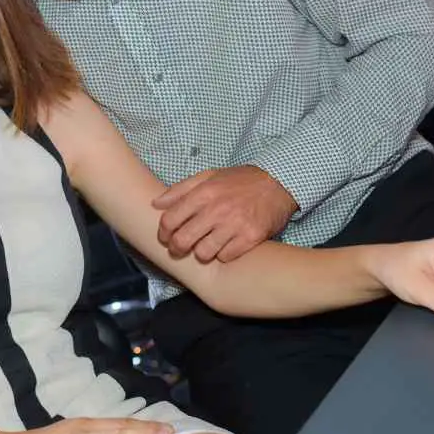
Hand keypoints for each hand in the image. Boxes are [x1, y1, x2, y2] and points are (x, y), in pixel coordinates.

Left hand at [153, 166, 296, 263]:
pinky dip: (223, 254)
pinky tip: (225, 247)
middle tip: (180, 249)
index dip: (163, 233)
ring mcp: (235, 224)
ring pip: (204, 253)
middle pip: (183, 240)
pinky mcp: (252, 237)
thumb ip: (180, 189)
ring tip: (205, 247)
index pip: (170, 220)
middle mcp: (217, 209)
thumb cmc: (239, 181)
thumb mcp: (208, 176)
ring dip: (201, 253)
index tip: (165, 237)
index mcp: (203, 193)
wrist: (278, 183)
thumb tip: (156, 203)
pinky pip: (226, 256)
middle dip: (177, 248)